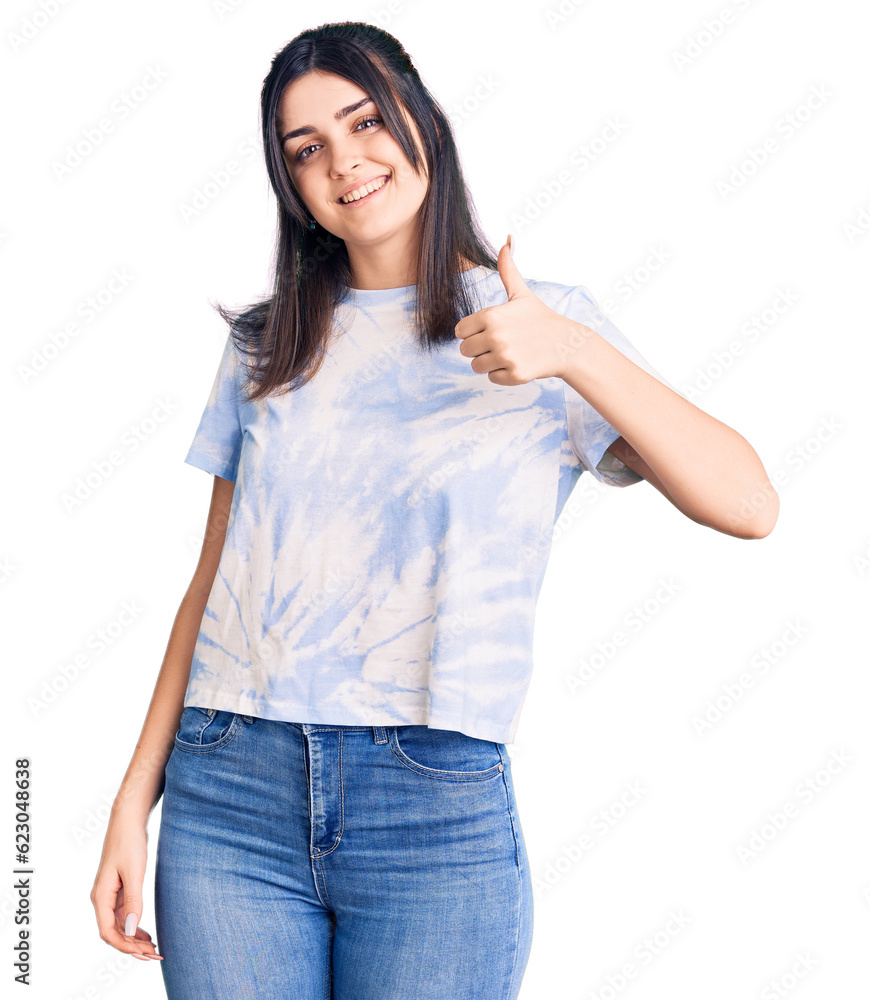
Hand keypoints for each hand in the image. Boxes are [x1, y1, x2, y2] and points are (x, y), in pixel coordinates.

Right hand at [90, 811, 163, 961]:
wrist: (128, 820)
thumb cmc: (129, 842)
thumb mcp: (134, 872)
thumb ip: (133, 901)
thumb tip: (132, 930)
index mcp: (101, 896)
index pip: (108, 932)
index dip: (126, 946)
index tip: (145, 953)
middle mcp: (101, 899)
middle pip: (113, 933)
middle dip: (132, 947)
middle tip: (155, 955)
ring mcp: (109, 895)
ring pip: (119, 925)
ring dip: (134, 939)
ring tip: (153, 949)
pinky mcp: (118, 889)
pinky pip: (124, 915)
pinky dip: (135, 926)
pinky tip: (147, 934)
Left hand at [454, 235, 592, 383]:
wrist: (566, 344)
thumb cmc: (540, 318)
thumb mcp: (521, 294)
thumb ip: (507, 270)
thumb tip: (507, 240)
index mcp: (491, 315)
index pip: (460, 331)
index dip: (473, 332)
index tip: (490, 330)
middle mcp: (495, 336)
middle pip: (465, 350)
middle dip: (480, 349)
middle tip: (501, 343)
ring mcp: (505, 356)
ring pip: (476, 366)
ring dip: (490, 362)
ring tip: (509, 353)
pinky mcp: (514, 374)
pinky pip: (492, 378)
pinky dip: (502, 374)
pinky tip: (518, 363)